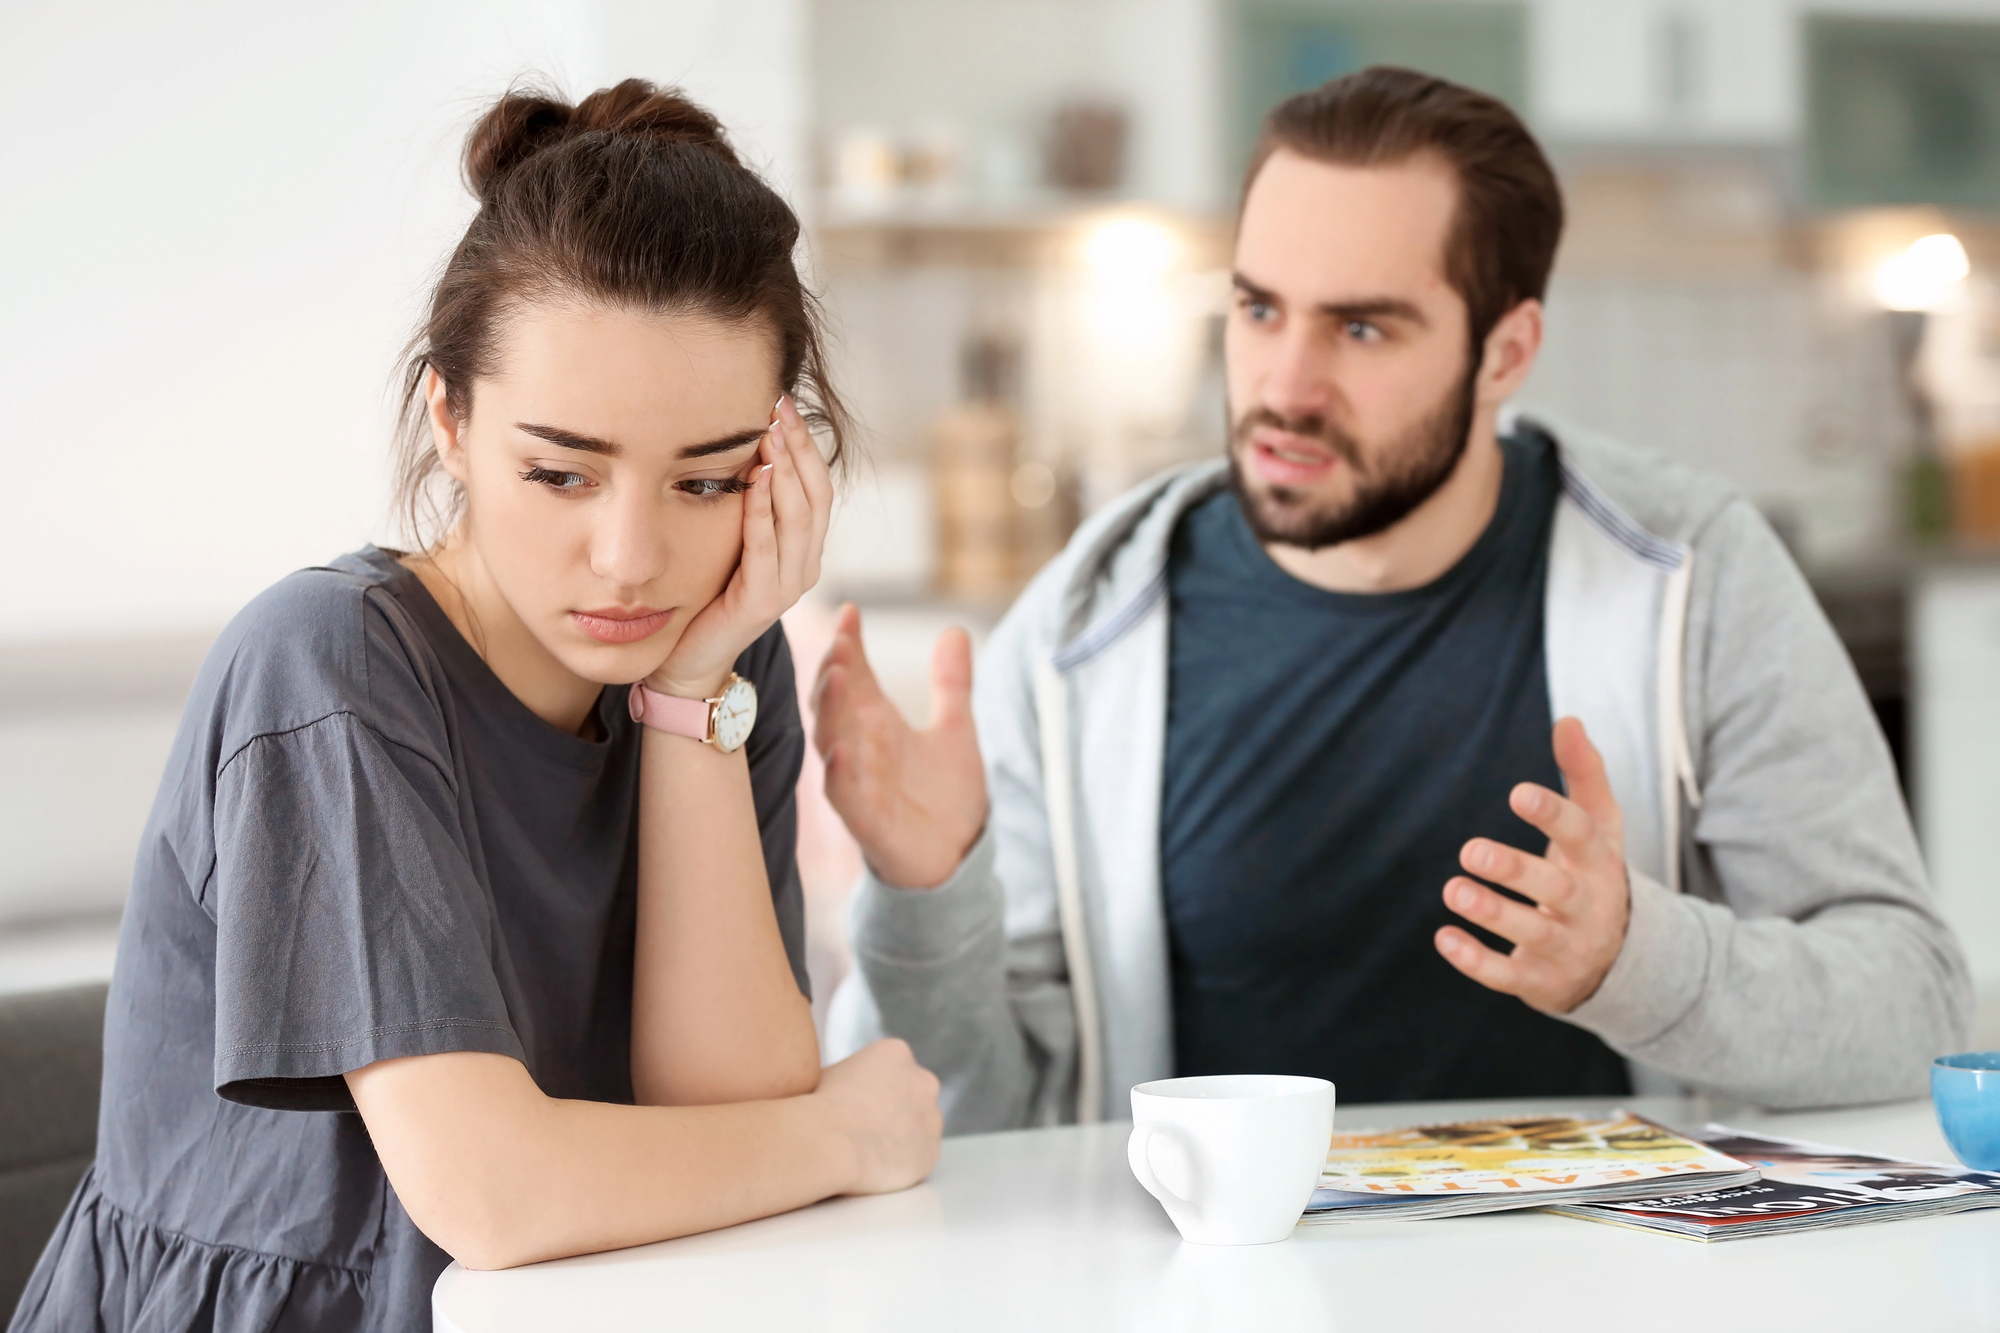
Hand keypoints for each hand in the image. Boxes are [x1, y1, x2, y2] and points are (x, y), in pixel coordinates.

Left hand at [650, 394, 832, 698]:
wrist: (688, 658)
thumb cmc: (706, 593)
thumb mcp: (732, 539)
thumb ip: (748, 504)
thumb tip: (742, 443)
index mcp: (803, 549)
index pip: (818, 487)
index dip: (806, 444)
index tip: (784, 402)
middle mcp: (805, 565)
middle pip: (816, 495)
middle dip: (799, 447)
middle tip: (780, 405)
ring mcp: (788, 586)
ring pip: (799, 517)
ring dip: (787, 470)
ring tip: (771, 432)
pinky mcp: (763, 601)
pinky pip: (766, 546)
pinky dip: (764, 509)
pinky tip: (757, 476)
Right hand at [812, 604, 987, 888]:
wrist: (957, 858)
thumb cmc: (945, 796)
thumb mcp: (956, 731)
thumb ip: (952, 684)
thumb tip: (954, 631)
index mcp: (876, 724)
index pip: (854, 676)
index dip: (848, 645)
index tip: (849, 611)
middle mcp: (860, 748)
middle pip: (833, 703)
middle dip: (832, 672)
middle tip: (839, 641)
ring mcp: (859, 783)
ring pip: (831, 742)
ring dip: (831, 712)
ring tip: (835, 678)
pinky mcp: (867, 820)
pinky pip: (844, 796)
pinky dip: (839, 774)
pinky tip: (838, 752)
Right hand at [813, 1039, 942, 1194]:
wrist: (831, 1142)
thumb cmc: (821, 1106)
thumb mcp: (829, 1072)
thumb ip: (849, 1076)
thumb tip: (842, 1087)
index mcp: (896, 1053)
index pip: (891, 1069)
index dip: (870, 1088)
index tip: (854, 1103)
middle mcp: (923, 1080)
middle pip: (912, 1094)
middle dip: (894, 1109)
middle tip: (864, 1127)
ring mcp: (932, 1117)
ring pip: (918, 1126)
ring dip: (900, 1136)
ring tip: (867, 1149)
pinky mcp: (931, 1151)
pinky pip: (918, 1157)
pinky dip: (901, 1162)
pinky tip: (876, 1165)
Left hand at [1435, 716, 1630, 1014]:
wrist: (1624, 962)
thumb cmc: (1596, 876)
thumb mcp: (1601, 828)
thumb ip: (1585, 775)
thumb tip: (1569, 719)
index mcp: (1600, 864)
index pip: (1582, 837)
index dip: (1553, 816)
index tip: (1519, 793)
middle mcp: (1587, 907)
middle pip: (1555, 889)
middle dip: (1515, 871)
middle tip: (1470, 851)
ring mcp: (1566, 948)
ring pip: (1532, 934)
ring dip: (1492, 913)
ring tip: (1453, 889)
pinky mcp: (1542, 982)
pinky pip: (1509, 976)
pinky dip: (1477, 962)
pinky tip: (1444, 938)